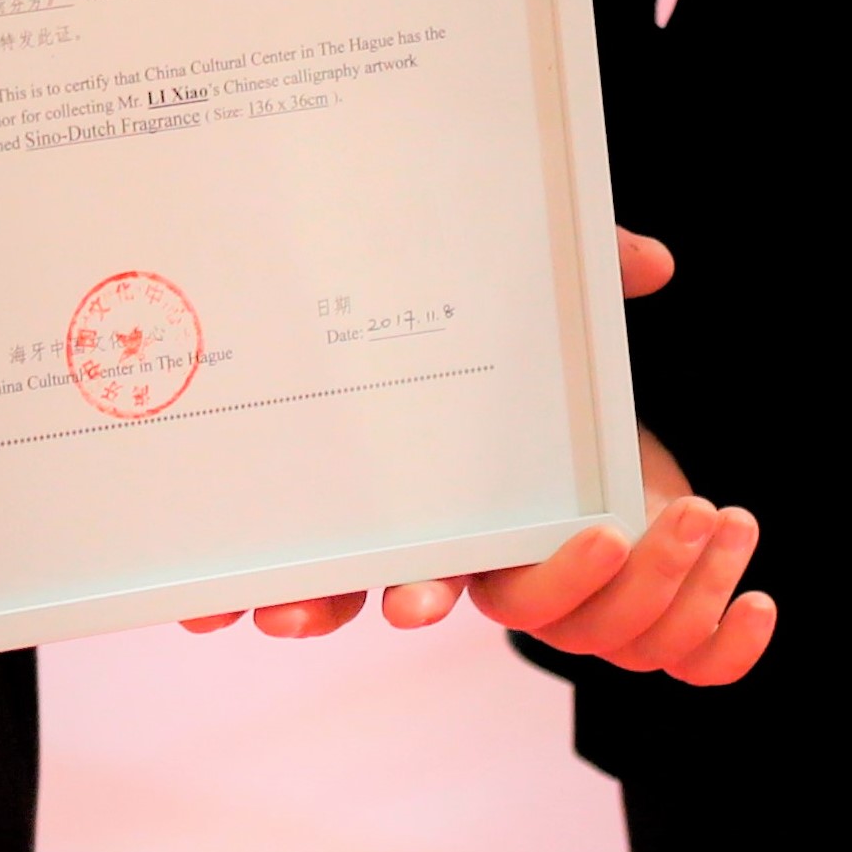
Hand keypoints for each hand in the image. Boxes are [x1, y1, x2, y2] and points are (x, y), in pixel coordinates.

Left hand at [179, 232, 751, 654]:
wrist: (395, 236)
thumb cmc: (490, 287)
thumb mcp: (532, 277)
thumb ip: (586, 265)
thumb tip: (655, 262)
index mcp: (476, 483)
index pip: (470, 552)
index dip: (442, 582)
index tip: (422, 599)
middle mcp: (416, 509)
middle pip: (393, 579)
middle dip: (353, 602)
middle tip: (312, 614)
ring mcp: (353, 510)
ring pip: (329, 582)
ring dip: (293, 604)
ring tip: (258, 612)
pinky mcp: (290, 500)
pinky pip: (264, 560)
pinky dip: (227, 592)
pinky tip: (197, 611)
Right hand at [464, 427, 775, 684]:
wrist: (609, 465)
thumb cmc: (562, 465)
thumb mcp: (530, 468)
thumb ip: (490, 503)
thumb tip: (418, 588)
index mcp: (509, 583)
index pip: (529, 603)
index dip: (570, 577)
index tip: (610, 533)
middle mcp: (560, 623)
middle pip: (603, 628)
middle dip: (659, 568)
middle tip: (694, 511)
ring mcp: (617, 638)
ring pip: (659, 644)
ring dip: (707, 584)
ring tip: (733, 523)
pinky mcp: (671, 641)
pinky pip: (702, 666)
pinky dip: (737, 645)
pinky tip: (758, 603)